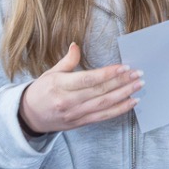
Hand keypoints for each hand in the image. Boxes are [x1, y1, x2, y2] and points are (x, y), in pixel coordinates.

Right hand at [19, 43, 143, 134]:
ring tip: (138, 85)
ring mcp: (75, 114)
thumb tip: (76, 45)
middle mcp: (68, 101)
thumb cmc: (41, 91)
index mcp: (59, 85)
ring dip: (124, 95)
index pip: (88, 79)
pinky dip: (119, 110)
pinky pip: (103, 117)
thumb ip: (67, 61)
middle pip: (99, 91)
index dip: (108, 73)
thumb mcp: (50, 73)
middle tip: (138, 74)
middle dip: (121, 82)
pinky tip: (132, 102)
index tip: (124, 67)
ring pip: (104, 104)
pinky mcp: (81, 123)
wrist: (29, 116)